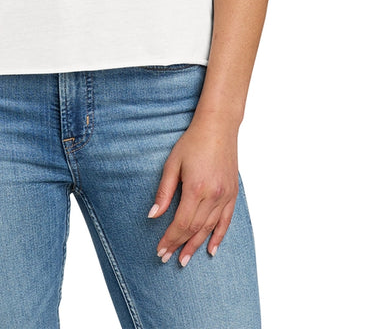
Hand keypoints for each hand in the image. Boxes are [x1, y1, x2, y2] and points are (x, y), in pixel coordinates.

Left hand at [149, 118, 238, 266]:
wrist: (218, 126)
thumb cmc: (193, 141)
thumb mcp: (172, 163)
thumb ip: (164, 192)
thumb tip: (153, 215)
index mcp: (196, 188)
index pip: (182, 223)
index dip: (170, 238)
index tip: (160, 249)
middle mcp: (213, 195)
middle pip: (195, 229)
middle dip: (180, 245)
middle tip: (167, 258)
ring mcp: (225, 195)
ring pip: (210, 228)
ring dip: (196, 245)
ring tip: (185, 259)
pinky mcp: (233, 193)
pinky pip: (226, 221)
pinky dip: (219, 237)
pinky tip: (211, 249)